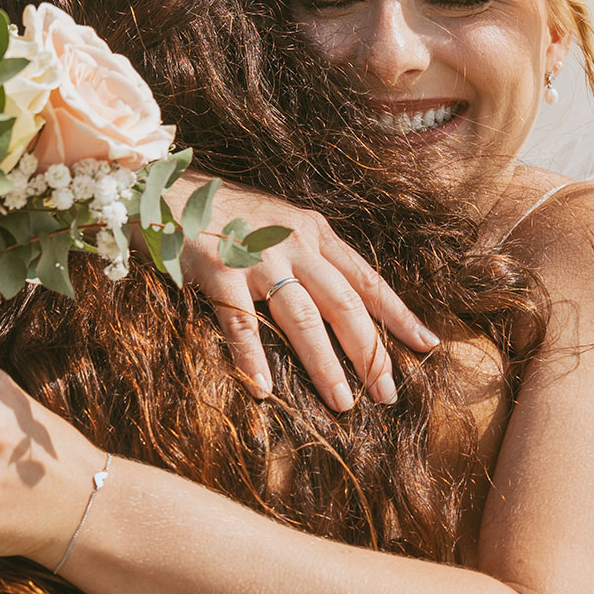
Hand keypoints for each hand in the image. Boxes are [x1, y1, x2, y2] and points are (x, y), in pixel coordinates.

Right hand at [173, 174, 440, 409]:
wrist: (166, 190)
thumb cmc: (225, 215)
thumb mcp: (279, 226)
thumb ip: (309, 256)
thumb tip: (342, 300)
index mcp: (315, 233)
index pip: (367, 280)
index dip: (398, 315)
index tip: (427, 345)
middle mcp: (294, 245)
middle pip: (344, 305)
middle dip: (370, 353)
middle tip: (388, 395)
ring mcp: (257, 258)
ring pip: (302, 319)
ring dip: (324, 365)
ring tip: (342, 404)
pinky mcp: (218, 271)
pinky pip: (240, 324)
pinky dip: (252, 359)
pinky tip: (263, 390)